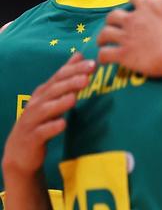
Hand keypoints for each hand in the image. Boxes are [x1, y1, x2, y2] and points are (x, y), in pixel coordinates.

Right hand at [1, 54, 93, 175]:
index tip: (92, 63)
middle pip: (53, 90)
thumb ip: (65, 79)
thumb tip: (79, 56)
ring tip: (74, 98)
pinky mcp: (32, 138)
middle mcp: (35, 105)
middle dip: (70, 82)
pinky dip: (52, 127)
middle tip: (87, 77)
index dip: (73, 69)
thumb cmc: (40, 122)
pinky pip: (42, 132)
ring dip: (60, 103)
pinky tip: (63, 124)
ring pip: (46, 110)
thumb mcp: (52, 98)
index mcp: (42, 94)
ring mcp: (32, 121)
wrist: (21, 153)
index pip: (58, 77)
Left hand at [98, 0, 161, 76]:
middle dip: (112, 18)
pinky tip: (103, 59)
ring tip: (102, 41)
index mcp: (146, 6)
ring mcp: (126, 38)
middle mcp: (132, 20)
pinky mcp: (125, 55)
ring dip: (102, 37)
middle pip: (113, 15)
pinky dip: (102, 56)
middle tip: (114, 23)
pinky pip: (106, 54)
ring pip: (105, 34)